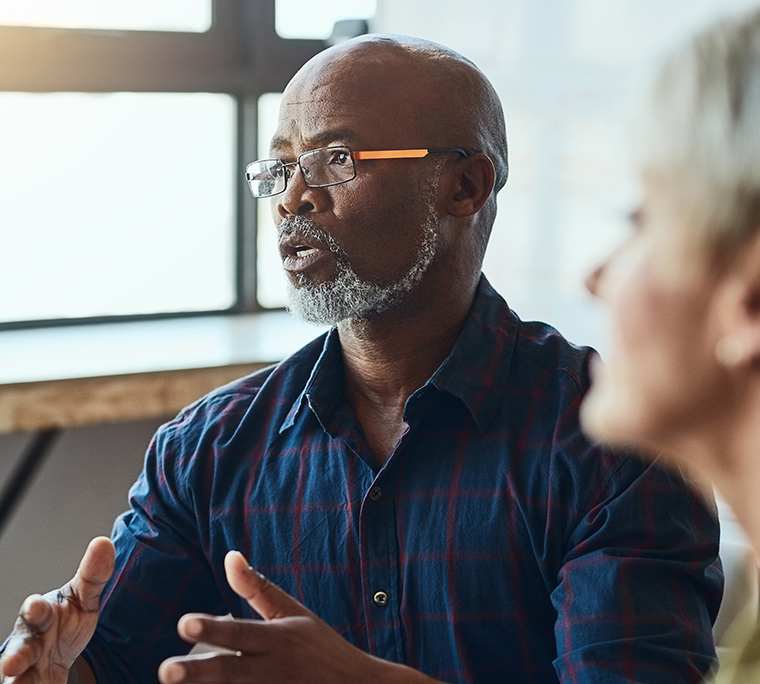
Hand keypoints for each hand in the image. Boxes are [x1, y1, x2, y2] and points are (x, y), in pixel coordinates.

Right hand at [0, 537, 114, 683]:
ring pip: (17, 677)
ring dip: (17, 682)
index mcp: (42, 615)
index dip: (35, 610)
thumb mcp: (83, 598)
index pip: (36, 611)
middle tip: (13, 663)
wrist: (59, 653)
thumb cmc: (67, 619)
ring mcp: (28, 668)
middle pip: (21, 649)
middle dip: (17, 654)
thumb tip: (104, 542)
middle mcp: (29, 642)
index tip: (35, 607)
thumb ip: (93, 574)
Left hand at [158, 551, 435, 683]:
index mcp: (277, 640)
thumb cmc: (319, 647)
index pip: (240, 633)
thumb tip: (230, 556)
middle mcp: (271, 671)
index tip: (184, 622)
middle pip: (229, 673)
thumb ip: (257, 588)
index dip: (213, 627)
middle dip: (197, 674)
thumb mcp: (292, 613)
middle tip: (165, 672)